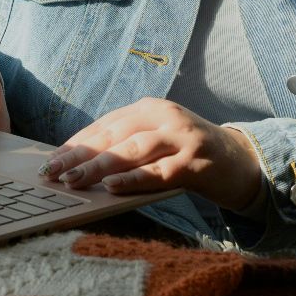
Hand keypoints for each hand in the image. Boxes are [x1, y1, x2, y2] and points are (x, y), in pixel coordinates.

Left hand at [39, 96, 261, 208]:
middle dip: (79, 155)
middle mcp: (164, 117)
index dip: (76, 143)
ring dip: (99, 167)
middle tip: (52, 172)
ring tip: (73, 180)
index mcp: (150, 108)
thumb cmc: (190, 153)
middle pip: (113, 135)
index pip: (104, 125)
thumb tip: (81, 164)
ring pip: (132, 151)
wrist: (244, 162)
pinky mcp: (195, 162)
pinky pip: (158, 172)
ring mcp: (182, 137)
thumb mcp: (158, 139)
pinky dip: (133, 179)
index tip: (52, 160)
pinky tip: (111, 187)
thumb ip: (128, 145)